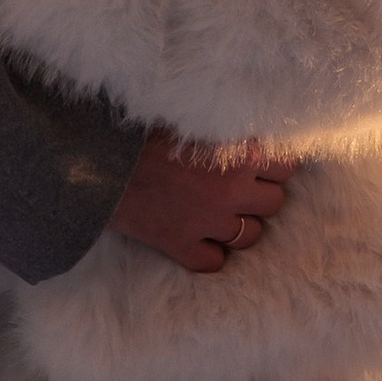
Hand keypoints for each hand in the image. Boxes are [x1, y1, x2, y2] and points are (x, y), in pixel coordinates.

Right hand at [109, 132, 296, 275]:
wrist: (95, 160)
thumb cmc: (139, 129)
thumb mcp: (188, 118)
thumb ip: (222, 127)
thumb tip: (247, 128)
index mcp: (237, 154)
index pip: (286, 165)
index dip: (274, 163)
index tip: (262, 160)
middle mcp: (231, 192)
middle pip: (274, 203)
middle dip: (260, 194)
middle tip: (239, 184)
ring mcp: (208, 224)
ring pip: (250, 236)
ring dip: (240, 224)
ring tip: (220, 210)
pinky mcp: (182, 246)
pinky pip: (214, 262)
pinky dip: (209, 252)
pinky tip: (197, 237)